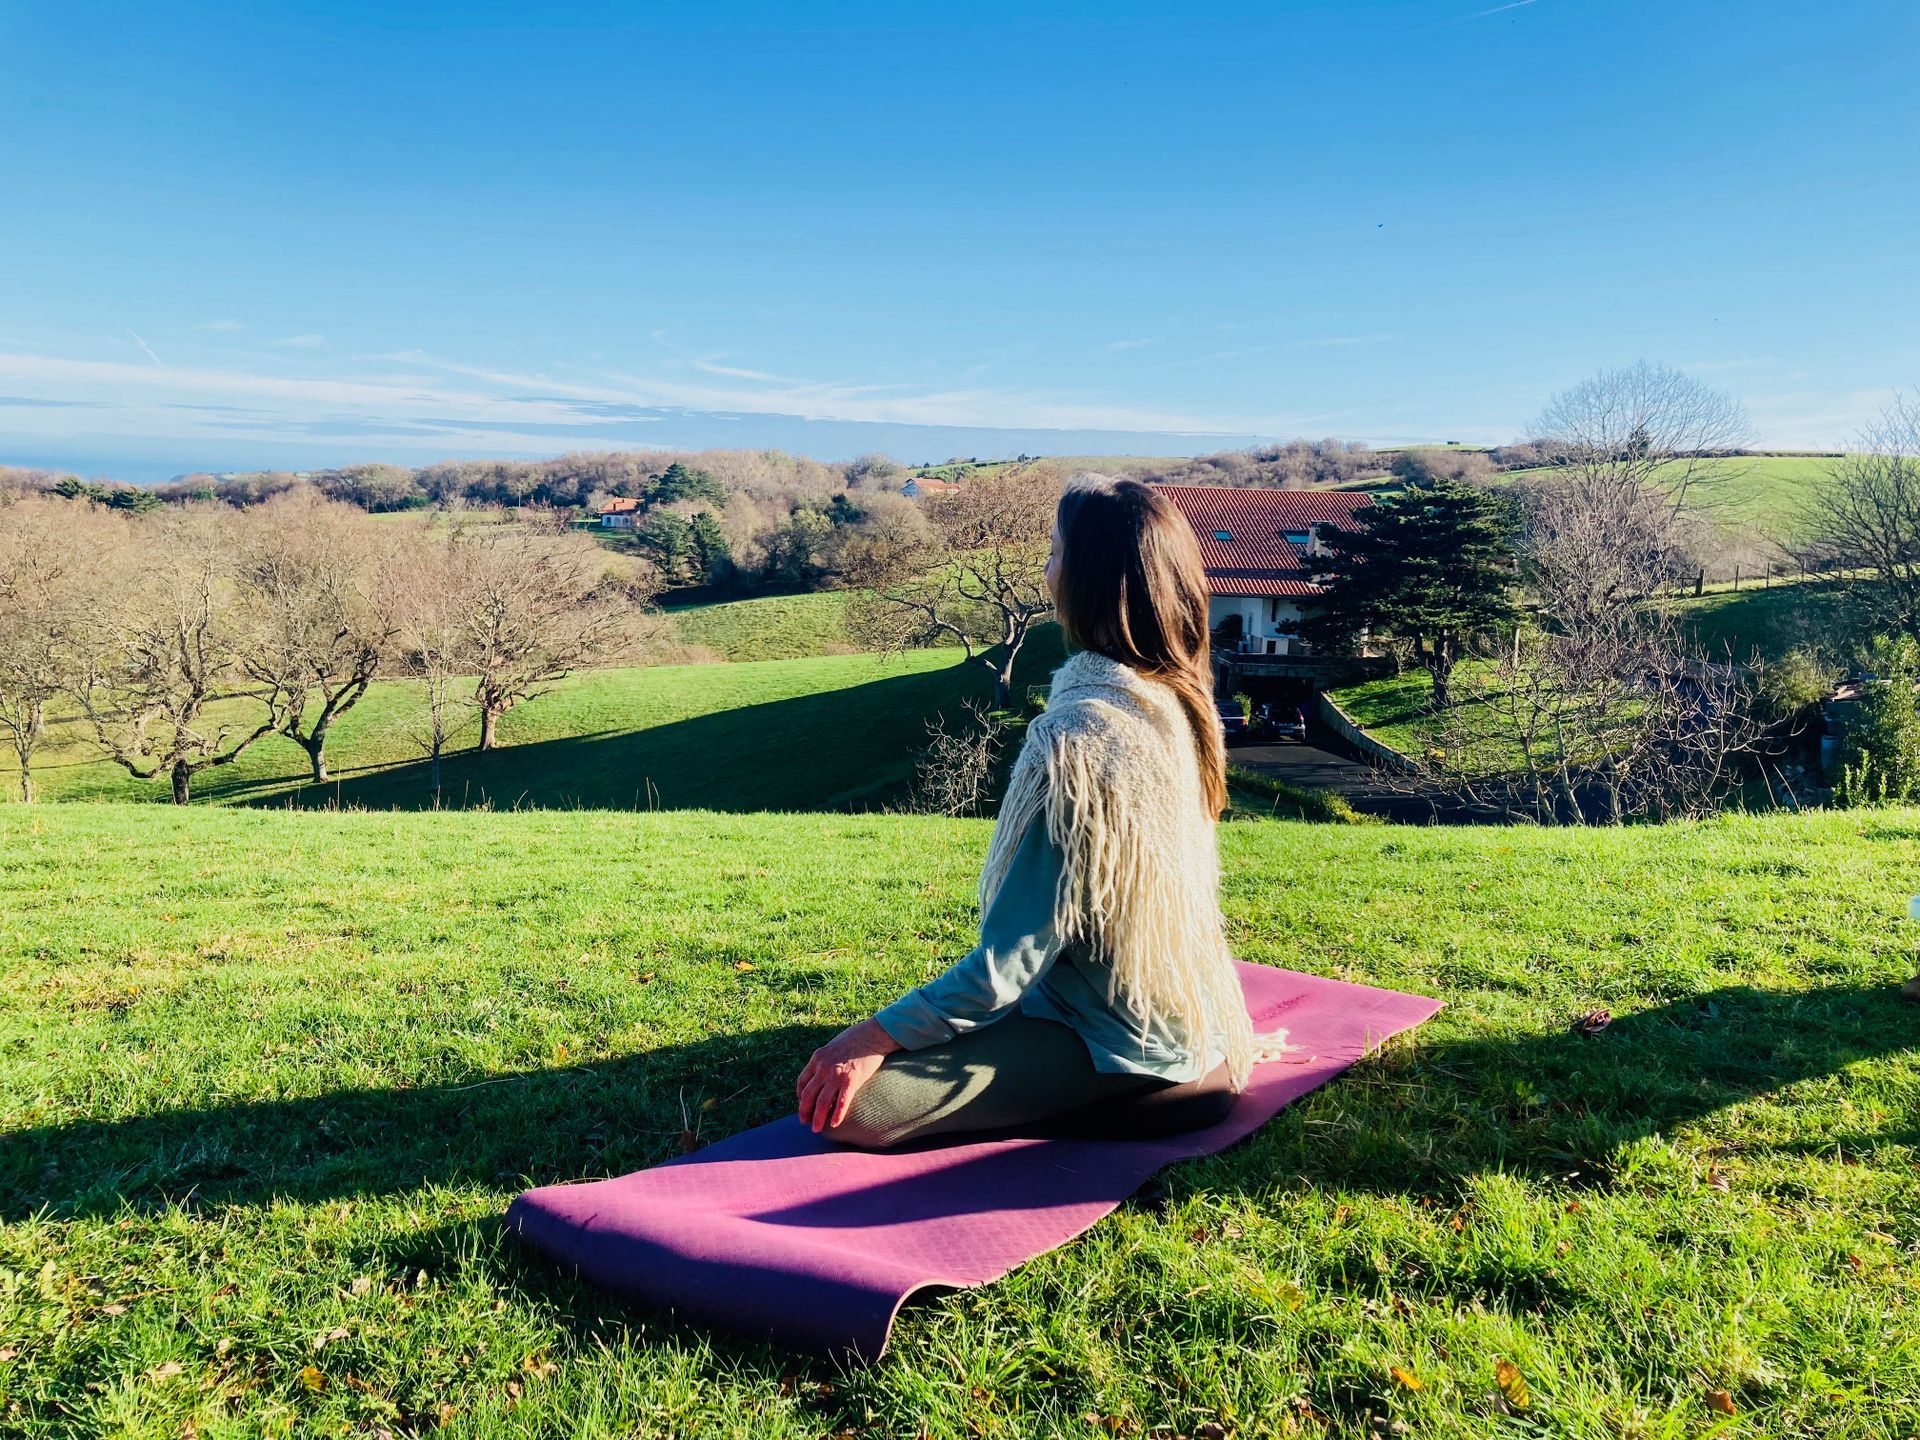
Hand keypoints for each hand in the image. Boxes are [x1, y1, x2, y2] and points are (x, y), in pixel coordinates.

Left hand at [795, 1018, 901, 1133]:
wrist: (873, 1034)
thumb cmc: (855, 1039)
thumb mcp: (832, 1047)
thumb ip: (825, 1060)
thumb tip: (822, 1074)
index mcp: (817, 1058)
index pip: (802, 1082)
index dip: (800, 1096)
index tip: (802, 1104)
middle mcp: (824, 1067)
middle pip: (808, 1094)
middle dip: (804, 1111)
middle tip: (804, 1122)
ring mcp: (837, 1075)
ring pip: (822, 1102)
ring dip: (817, 1118)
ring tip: (816, 1129)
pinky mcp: (852, 1080)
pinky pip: (842, 1102)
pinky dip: (837, 1115)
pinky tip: (834, 1124)